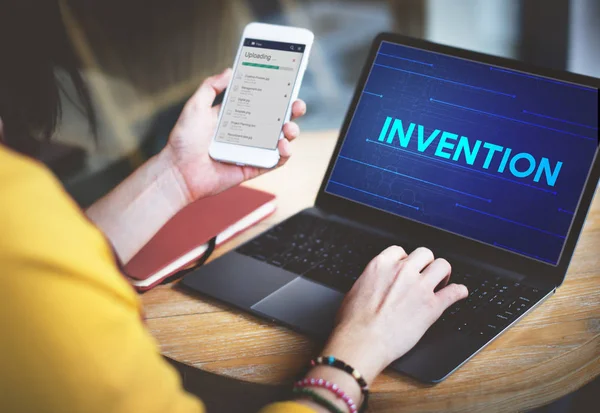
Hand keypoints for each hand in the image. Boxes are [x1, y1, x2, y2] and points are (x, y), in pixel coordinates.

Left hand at [163, 68, 306, 201]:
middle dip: (291, 111)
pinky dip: (284, 154)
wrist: (178, 171)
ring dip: (291, 132)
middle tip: (296, 105)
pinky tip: (283, 145)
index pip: (262, 101)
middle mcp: (247, 132)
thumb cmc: (183, 141)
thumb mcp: (195, 106)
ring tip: (288, 128)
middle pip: (277, 119)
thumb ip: (211, 87)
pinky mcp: (254, 167)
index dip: (276, 93)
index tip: (287, 83)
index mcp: (236, 116)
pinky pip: (275, 161)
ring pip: (281, 139)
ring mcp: (252, 150)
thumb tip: (230, 70)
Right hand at [322, 246, 467, 383]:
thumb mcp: (355, 290)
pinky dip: (459, 292)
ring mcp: (419, 287)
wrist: (362, 341)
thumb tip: (373, 285)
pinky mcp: (432, 306)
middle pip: (424, 254)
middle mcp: (402, 272)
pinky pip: (454, 292)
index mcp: (381, 265)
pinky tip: (459, 293)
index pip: (400, 251)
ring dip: (443, 273)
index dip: (405, 260)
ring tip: (441, 282)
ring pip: (442, 266)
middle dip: (425, 263)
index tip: (406, 268)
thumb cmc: (353, 322)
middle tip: (425, 274)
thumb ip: (370, 281)